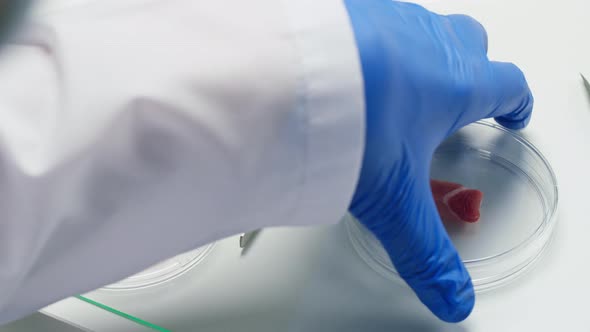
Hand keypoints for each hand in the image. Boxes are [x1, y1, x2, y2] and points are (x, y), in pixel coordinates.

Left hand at [344, 0, 532, 321]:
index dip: (516, 100)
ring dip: (422, 57)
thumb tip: (450, 295)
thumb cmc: (349, 119)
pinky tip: (353, 71)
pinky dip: (374, 44)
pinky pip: (372, 22)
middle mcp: (426, 43)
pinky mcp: (345, 13)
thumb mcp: (394, 199)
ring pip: (422, 31)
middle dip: (474, 71)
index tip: (514, 112)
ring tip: (401, 92)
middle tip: (460, 101)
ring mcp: (385, 21)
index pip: (506, 85)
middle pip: (471, 46)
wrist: (289, 74)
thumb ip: (425, 251)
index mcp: (454, 83)